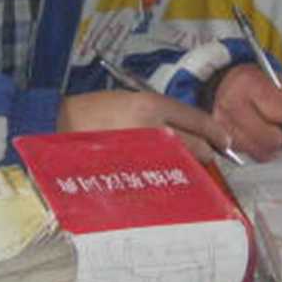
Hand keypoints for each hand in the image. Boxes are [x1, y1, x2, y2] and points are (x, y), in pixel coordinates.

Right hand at [57, 90, 233, 165]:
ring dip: (188, 168)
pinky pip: (162, 181)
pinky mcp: (133, 175)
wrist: (58, 128)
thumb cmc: (94, 112)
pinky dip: (168, 181)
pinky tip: (163, 179)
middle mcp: (152, 129)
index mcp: (151, 105)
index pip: (198, 120)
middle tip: (204, 155)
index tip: (223, 140)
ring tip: (182, 168)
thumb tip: (191, 132)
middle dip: (205, 152)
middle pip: (197, 146)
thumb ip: (162, 114)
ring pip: (182, 166)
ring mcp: (143, 155)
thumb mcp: (131, 101)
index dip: (216, 132)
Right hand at [209, 64, 281, 162]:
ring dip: (270, 145)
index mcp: (248, 83)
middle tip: (275, 122)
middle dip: (281, 134)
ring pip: (262, 153)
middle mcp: (230, 105)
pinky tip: (254, 135)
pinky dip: (256, 149)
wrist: (224, 85)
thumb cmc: (257, 84)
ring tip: (265, 128)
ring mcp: (221, 127)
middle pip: (273, 140)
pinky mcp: (218, 143)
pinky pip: (249, 157)